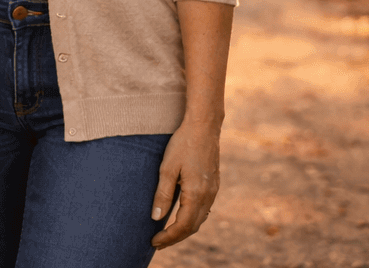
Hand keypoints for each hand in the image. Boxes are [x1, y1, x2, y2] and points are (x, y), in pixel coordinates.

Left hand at [150, 118, 221, 248]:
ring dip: (184, 229)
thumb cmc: (183, 144)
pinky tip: (182, 217)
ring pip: (200, 219)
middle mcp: (208, 195)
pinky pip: (204, 209)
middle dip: (175, 237)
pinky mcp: (214, 184)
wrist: (204, 126)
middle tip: (158, 242)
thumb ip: (163, 194)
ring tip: (168, 234)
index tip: (154, 241)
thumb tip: (156, 218)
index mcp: (196, 193)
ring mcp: (213, 190)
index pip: (183, 225)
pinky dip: (192, 218)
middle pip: (193, 226)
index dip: (169, 237)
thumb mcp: (167, 168)